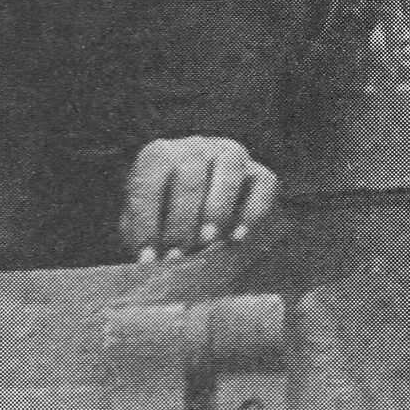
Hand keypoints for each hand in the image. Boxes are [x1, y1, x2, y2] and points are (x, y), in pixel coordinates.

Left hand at [122, 135, 276, 260]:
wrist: (201, 221)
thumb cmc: (165, 224)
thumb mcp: (147, 227)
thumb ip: (146, 237)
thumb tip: (150, 261)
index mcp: (159, 156)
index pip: (149, 182)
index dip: (146, 222)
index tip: (147, 259)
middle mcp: (195, 148)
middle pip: (190, 175)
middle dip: (181, 219)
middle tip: (177, 255)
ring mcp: (231, 155)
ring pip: (229, 168)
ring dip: (217, 207)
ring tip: (207, 242)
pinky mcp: (259, 173)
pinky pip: (263, 183)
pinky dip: (252, 211)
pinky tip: (238, 238)